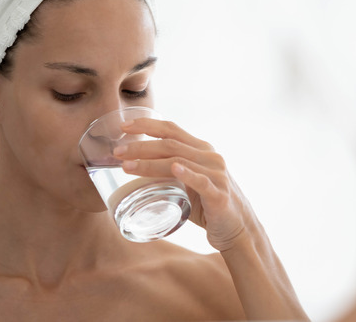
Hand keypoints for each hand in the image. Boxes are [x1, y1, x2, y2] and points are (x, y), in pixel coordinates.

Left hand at [114, 117, 252, 250]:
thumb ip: (171, 172)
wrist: (238, 230)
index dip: (147, 124)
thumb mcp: (190, 182)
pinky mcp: (219, 194)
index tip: (123, 126)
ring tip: (126, 166)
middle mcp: (210, 157)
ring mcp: (216, 174)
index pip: (171, 129)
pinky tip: (174, 170)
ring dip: (149, 163)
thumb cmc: (208, 206)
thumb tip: (135, 168)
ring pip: (178, 161)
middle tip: (117, 152)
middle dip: (140, 146)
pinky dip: (187, 174)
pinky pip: (202, 181)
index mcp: (201, 150)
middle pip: (170, 144)